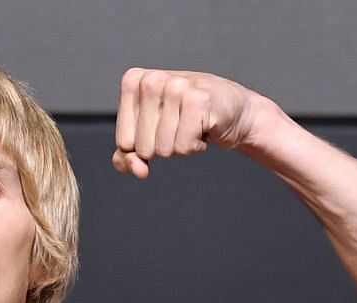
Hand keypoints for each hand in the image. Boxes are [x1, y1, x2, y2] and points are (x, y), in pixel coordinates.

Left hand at [112, 69, 269, 177]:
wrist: (231, 111)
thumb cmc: (186, 120)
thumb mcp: (148, 136)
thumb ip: (127, 157)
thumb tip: (139, 170)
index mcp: (133, 81)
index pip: (124, 142)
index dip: (143, 147)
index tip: (159, 128)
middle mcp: (152, 79)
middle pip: (143, 147)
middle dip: (163, 147)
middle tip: (179, 126)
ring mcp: (175, 86)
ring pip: (163, 149)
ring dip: (180, 146)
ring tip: (191, 125)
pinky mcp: (198, 99)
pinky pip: (184, 147)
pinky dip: (195, 146)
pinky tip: (204, 127)